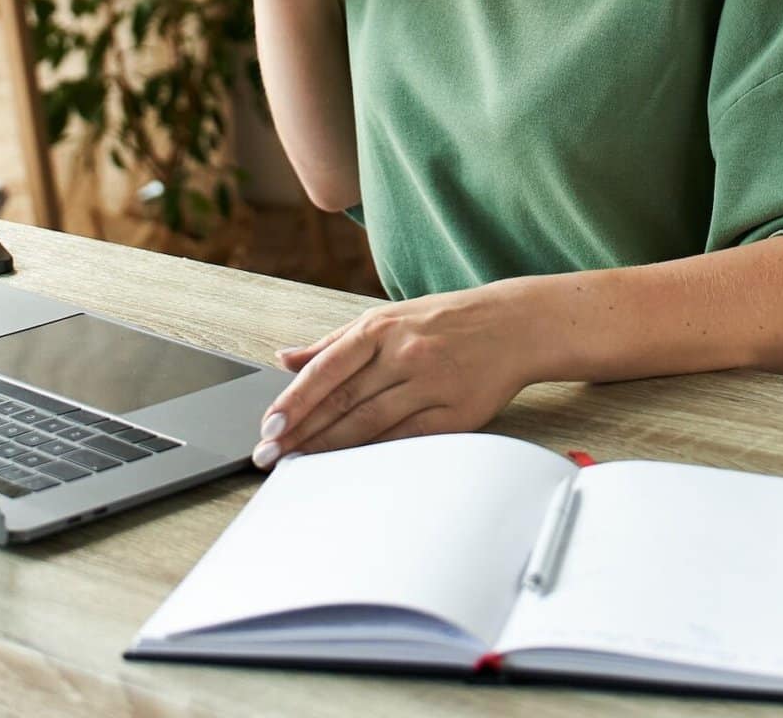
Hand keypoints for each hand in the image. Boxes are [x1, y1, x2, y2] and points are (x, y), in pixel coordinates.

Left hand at [257, 285, 536, 468]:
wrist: (514, 324)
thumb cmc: (446, 320)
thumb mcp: (387, 316)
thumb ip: (334, 341)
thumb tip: (285, 358)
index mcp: (381, 326)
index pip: (325, 370)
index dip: (293, 402)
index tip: (268, 427)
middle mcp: (403, 353)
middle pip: (341, 402)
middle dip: (300, 432)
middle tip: (268, 456)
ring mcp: (430, 384)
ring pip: (369, 424)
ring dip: (329, 448)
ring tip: (299, 464)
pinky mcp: (455, 413)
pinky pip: (406, 439)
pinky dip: (374, 453)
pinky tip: (350, 466)